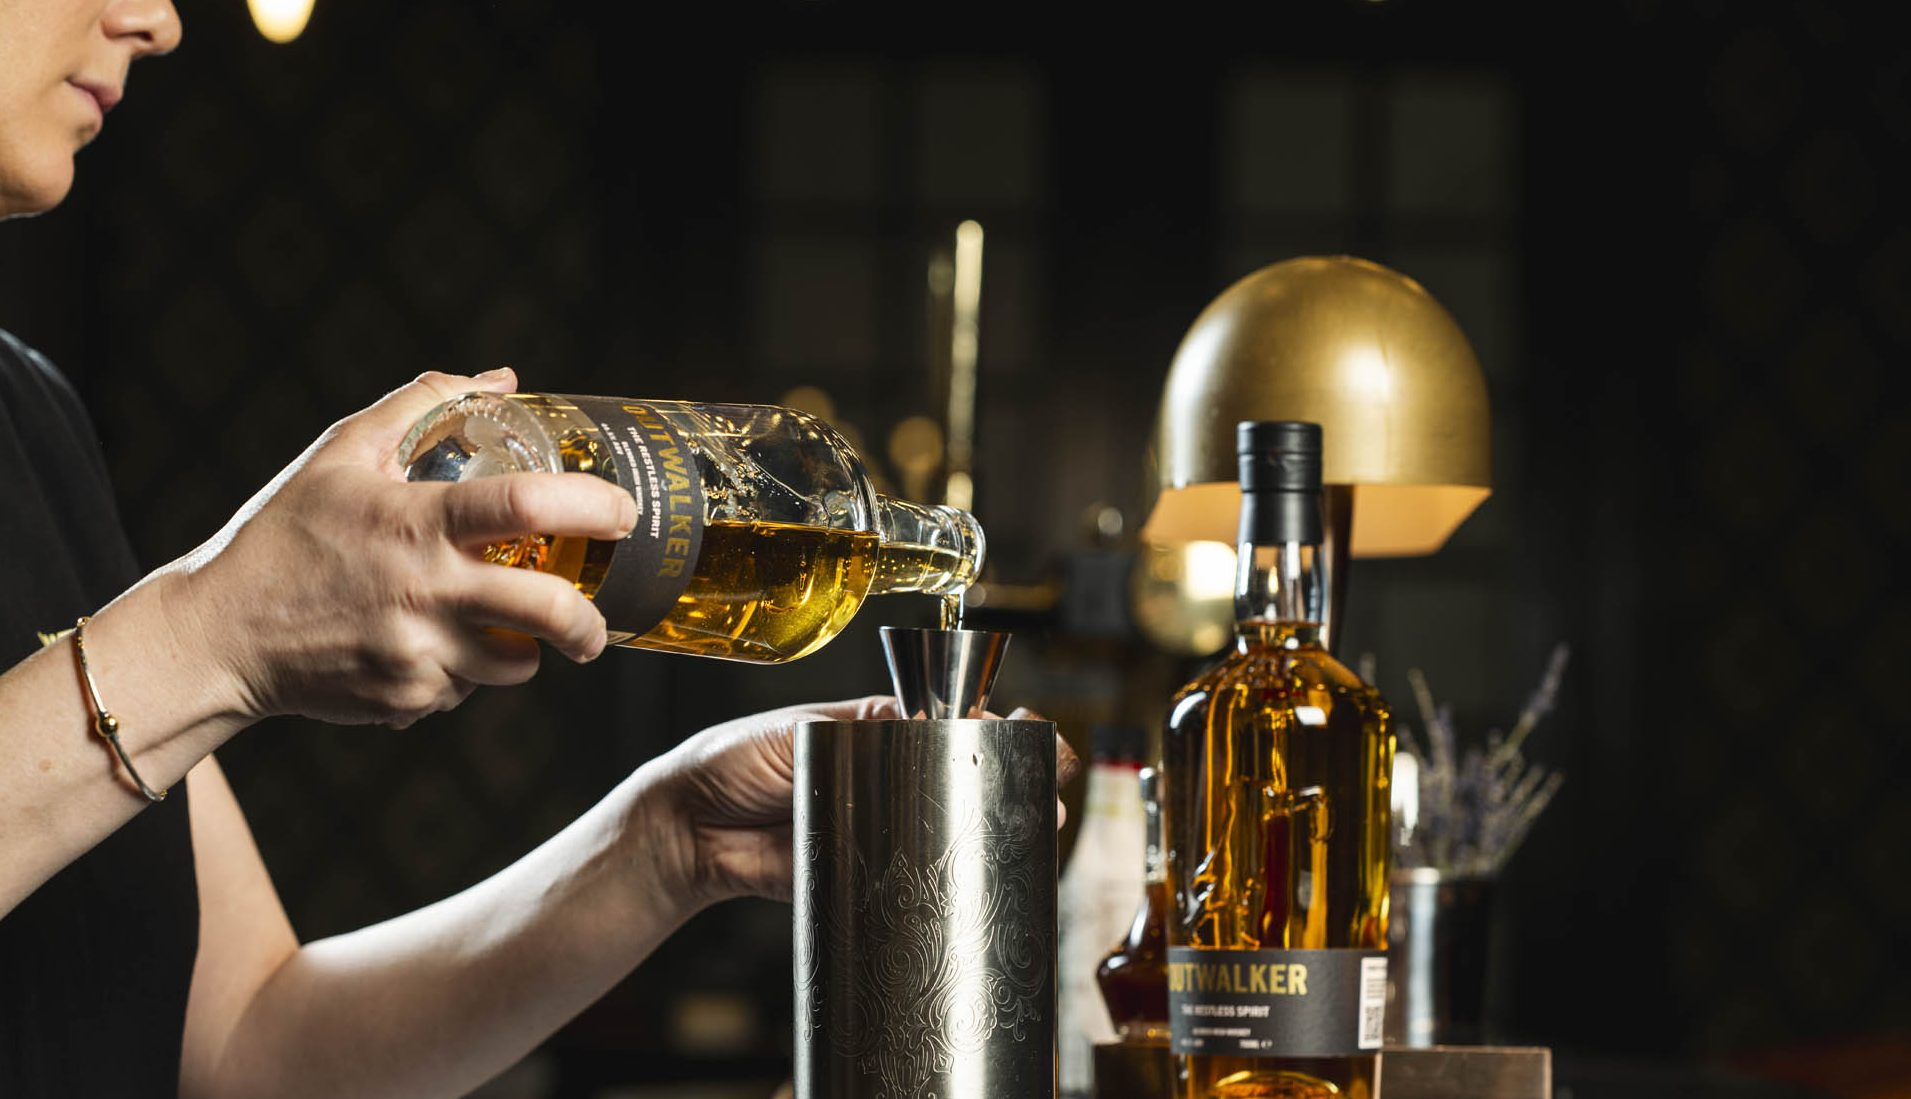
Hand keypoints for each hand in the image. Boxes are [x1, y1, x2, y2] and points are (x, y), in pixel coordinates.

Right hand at [157, 368, 635, 728]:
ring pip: (514, 664)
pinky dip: (460, 671)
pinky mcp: (408, 700)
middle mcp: (426, 592)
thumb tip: (502, 381)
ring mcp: (418, 654)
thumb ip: (422, 405)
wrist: (220, 635)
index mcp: (416, 523)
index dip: (591, 506)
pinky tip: (420, 644)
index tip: (621, 514)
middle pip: (548, 611)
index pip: (527, 507)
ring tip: (496, 628)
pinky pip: (464, 690)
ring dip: (522, 649)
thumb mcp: (342, 452)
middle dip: (589, 623)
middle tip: (594, 623)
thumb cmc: (285, 535)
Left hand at [642, 699, 1082, 908]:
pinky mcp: (857, 874)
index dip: (982, 731)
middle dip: (1001, 786)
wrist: (683, 831)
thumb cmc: (727, 763)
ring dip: (985, 833)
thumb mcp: (795, 730)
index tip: (1021, 734)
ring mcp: (869, 827)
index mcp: (865, 731)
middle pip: (951, 780)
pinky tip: (981, 877)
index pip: (937, 725)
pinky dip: (941, 878)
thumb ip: (854, 729)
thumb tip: (914, 719)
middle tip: (1044, 795)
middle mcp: (875, 778)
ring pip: (938, 829)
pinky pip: (905, 877)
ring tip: (1035, 832)